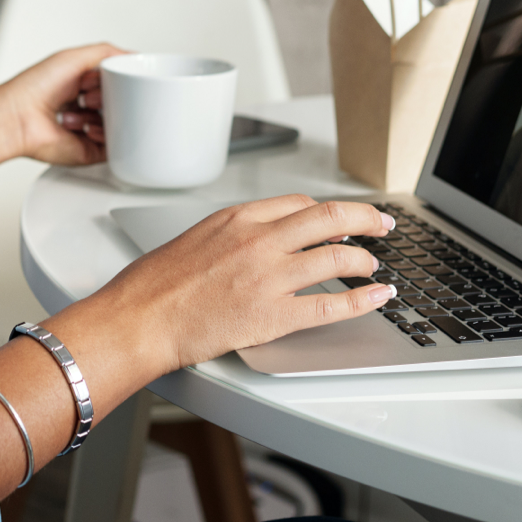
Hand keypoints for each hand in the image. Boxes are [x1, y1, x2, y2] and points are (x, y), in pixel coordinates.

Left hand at [0, 43, 125, 165]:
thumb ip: (108, 53)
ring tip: (83, 107)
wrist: (18, 117)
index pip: (115, 82)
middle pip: (119, 102)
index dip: (115, 77)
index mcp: (81, 85)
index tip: (109, 75)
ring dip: (104, 113)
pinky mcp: (90, 150)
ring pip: (119, 123)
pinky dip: (106, 135)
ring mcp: (88, 129)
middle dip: (110, 95)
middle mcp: (85, 107)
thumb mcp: (74, 56)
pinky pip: (114, 146)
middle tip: (91, 92)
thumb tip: (134, 57)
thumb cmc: (34, 88)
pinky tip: (88, 127)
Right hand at [84, 195, 397, 372]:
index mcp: (238, 217)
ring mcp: (269, 277)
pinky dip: (364, 300)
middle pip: (330, 217)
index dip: (327, 211)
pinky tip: (378, 297)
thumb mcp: (195, 238)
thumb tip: (258, 241)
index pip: (299, 203)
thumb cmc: (154, 284)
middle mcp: (259, 240)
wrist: (138, 318)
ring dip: (365, 261)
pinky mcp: (273, 315)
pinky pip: (332, 305)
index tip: (340, 218)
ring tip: (374, 268)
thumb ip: (233, 235)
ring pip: (338, 257)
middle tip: (382, 225)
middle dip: (366, 218)